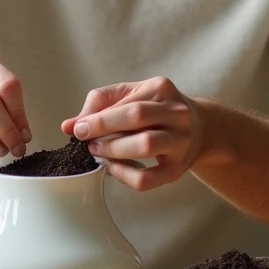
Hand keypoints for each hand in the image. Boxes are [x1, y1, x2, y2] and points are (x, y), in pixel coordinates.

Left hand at [60, 77, 205, 191]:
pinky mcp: (178, 169)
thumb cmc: (157, 110)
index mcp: (162, 89)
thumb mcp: (132, 95)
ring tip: (99, 153)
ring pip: (144, 146)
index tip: (78, 128)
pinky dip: (123, 175)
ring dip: (113, 151)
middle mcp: (177, 112)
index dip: (98, 118)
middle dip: (104, 130)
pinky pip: (147, 179)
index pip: (126, 103)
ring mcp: (181, 141)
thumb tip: (69, 125)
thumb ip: (99, 104)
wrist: (200, 128)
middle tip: (87, 142)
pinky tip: (112, 169)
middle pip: (137, 118)